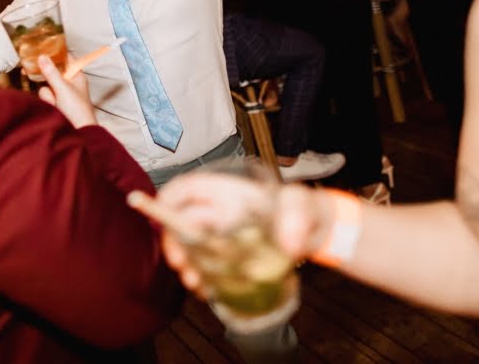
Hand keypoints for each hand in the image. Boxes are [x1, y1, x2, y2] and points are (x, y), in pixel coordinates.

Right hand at [37, 55, 95, 127]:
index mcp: (76, 75)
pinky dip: (48, 102)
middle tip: (32, 72)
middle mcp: (69, 83)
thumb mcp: (63, 88)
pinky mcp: (55, 104)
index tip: (42, 50)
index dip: (55, 54)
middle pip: (52, 72)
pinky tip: (54, 108)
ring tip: (57, 103)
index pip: (66, 59)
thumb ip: (51, 72)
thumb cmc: (78, 110)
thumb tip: (42, 56)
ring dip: (49, 95)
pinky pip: (45, 97)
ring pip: (46, 86)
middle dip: (47, 78)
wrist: (78, 132)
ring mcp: (61, 94)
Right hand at [155, 174, 322, 294]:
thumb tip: (287, 243)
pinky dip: (201, 278)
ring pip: (189, 246)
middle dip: (174, 243)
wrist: (317, 233)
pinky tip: (207, 290)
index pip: (187, 188)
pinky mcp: (227, 256)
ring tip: (196, 284)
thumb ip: (296, 215)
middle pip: (181, 220)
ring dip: (186, 265)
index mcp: (228, 193)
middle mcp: (218, 212)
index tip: (162, 221)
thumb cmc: (307, 210)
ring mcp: (221, 234)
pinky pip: (204, 265)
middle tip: (181, 266)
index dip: (168, 199)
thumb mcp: (303, 205)